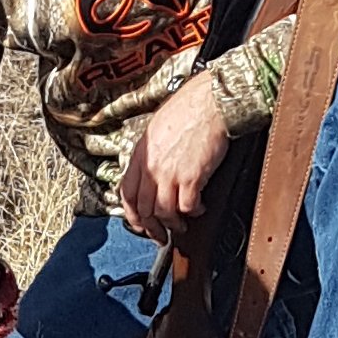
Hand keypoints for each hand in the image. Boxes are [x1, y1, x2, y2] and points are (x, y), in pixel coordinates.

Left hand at [118, 72, 229, 242]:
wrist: (211, 102)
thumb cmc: (189, 109)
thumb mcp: (158, 130)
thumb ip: (151, 154)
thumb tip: (153, 175)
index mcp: (141, 154)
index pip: (127, 193)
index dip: (132, 215)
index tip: (141, 224)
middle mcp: (152, 166)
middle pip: (144, 209)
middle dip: (152, 228)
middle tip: (160, 236)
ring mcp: (170, 173)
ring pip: (163, 213)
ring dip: (173, 224)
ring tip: (182, 225)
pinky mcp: (191, 177)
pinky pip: (187, 206)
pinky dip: (193, 212)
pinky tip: (200, 208)